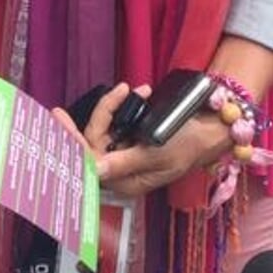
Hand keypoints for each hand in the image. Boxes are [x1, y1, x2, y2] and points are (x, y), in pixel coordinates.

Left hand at [49, 83, 232, 198]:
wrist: (212, 130)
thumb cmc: (188, 146)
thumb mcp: (156, 154)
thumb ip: (123, 162)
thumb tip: (92, 170)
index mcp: (125, 182)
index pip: (89, 163)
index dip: (72, 143)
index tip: (59, 120)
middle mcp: (121, 169)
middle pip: (93, 142)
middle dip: (99, 115)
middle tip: (82, 100)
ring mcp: (126, 152)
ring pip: (104, 128)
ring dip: (114, 106)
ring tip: (134, 89)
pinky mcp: (132, 137)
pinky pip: (117, 121)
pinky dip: (124, 105)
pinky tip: (141, 92)